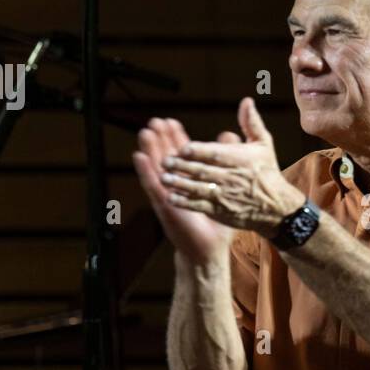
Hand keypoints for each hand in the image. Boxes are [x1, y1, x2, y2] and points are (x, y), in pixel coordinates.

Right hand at [133, 116, 240, 265]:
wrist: (210, 249)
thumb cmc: (218, 223)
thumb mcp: (226, 190)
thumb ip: (228, 162)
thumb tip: (230, 136)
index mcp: (191, 182)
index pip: (182, 156)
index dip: (176, 139)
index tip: (172, 121)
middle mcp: (177, 186)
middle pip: (166, 158)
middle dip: (161, 139)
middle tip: (156, 121)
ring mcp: (168, 196)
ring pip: (157, 168)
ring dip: (150, 150)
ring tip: (146, 132)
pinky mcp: (164, 206)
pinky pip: (153, 186)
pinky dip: (145, 172)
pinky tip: (139, 157)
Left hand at [155, 98, 303, 239]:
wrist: (276, 207)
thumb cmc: (267, 171)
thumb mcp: (263, 145)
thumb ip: (251, 123)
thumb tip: (247, 100)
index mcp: (240, 160)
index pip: (215, 154)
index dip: (198, 151)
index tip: (183, 147)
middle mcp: (231, 178)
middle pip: (203, 171)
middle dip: (182, 166)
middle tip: (165, 161)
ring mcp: (224, 196)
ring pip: (198, 189)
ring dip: (180, 184)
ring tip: (163, 178)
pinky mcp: (220, 210)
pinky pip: (200, 206)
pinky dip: (185, 202)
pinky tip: (171, 197)